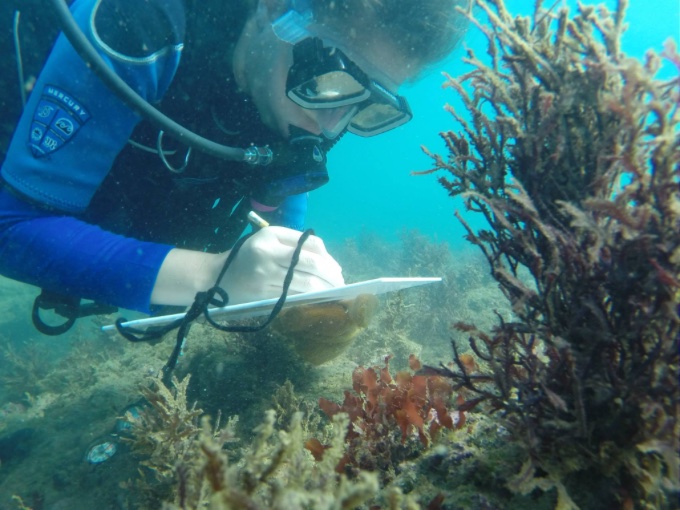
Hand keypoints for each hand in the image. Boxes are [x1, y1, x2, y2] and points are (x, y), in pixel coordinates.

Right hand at [219, 227, 343, 304]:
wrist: (217, 278)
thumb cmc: (248, 256)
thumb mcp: (268, 240)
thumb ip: (295, 243)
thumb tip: (327, 258)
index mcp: (271, 236)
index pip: (309, 244)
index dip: (328, 258)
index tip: (337, 268)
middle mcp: (268, 254)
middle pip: (311, 265)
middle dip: (331, 276)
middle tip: (342, 283)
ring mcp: (266, 276)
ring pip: (305, 283)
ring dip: (325, 289)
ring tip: (335, 292)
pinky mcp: (265, 294)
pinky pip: (295, 296)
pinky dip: (310, 298)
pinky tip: (319, 299)